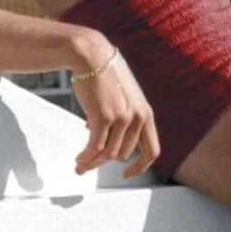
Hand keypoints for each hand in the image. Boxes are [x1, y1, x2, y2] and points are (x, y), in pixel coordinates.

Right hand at [69, 38, 159, 178]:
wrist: (93, 57)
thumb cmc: (104, 78)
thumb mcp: (122, 99)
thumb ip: (119, 120)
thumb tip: (99, 143)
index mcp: (146, 114)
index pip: (152, 151)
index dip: (140, 167)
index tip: (126, 174)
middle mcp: (138, 117)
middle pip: (122, 155)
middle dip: (103, 163)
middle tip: (86, 166)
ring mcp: (122, 117)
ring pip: (107, 154)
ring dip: (91, 163)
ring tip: (79, 164)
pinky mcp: (104, 116)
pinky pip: (95, 148)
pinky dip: (86, 157)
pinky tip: (78, 159)